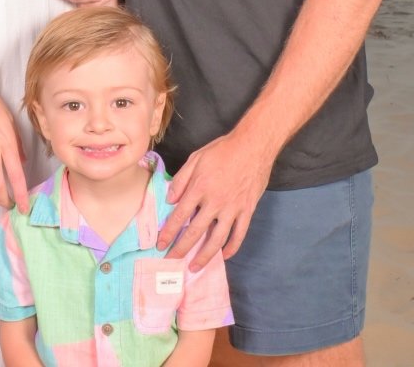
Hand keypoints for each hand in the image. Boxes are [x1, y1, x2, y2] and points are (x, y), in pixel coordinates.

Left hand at [157, 129, 275, 267]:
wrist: (253, 146)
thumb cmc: (223, 150)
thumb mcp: (196, 158)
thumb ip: (181, 179)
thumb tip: (170, 199)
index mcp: (199, 188)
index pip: (180, 215)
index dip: (168, 232)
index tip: (160, 244)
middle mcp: (215, 202)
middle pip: (195, 231)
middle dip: (181, 248)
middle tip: (171, 261)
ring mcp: (232, 209)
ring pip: (217, 239)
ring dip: (204, 255)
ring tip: (194, 266)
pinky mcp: (247, 211)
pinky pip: (239, 235)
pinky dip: (232, 248)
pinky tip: (224, 255)